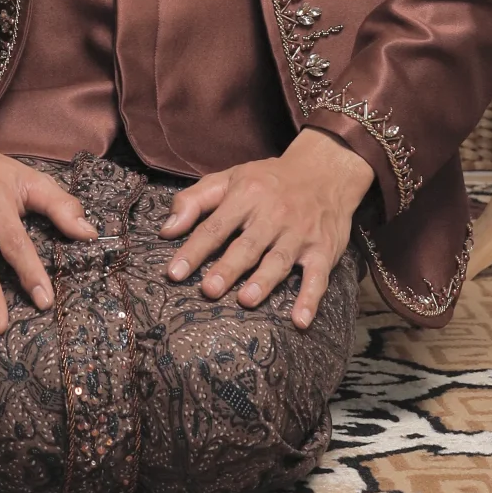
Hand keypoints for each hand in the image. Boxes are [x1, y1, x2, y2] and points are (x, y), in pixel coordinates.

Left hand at [159, 129, 373, 326]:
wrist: (325, 172)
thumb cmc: (268, 180)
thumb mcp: (229, 179)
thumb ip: (194, 201)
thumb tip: (166, 230)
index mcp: (246, 196)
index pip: (215, 226)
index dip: (194, 250)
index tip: (174, 272)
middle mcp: (273, 215)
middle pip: (247, 245)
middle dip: (228, 267)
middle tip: (209, 289)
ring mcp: (299, 234)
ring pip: (279, 260)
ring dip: (263, 281)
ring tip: (245, 299)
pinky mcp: (323, 251)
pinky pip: (317, 277)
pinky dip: (310, 299)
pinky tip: (300, 320)